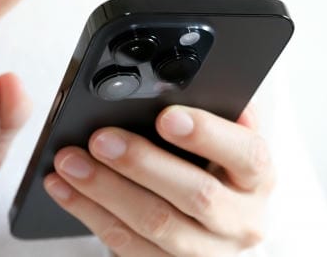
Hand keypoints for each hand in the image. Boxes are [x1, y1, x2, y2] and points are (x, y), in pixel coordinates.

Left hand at [44, 104, 274, 256]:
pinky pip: (130, 249)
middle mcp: (242, 220)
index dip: (208, 135)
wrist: (215, 226)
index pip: (246, 154)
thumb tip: (177, 87)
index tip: (166, 117)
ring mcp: (209, 252)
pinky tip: (67, 192)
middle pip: (196, 195)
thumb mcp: (224, 140)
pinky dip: (92, 216)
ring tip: (70, 163)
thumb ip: (214, 115)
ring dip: (106, 192)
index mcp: (258, 177)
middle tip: (100, 139)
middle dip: (142, 164)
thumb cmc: (215, 169)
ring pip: (156, 226)